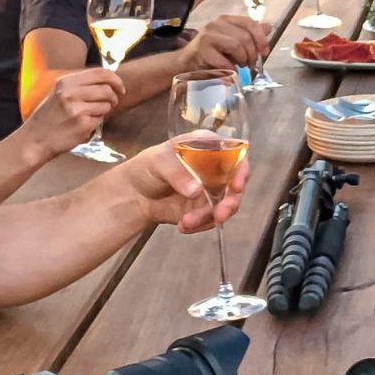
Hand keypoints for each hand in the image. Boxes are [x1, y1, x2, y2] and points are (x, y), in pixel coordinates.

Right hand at [18, 67, 125, 157]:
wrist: (35, 140)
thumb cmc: (49, 117)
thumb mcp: (59, 93)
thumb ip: (81, 85)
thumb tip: (109, 81)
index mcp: (66, 82)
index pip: (100, 73)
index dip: (116, 79)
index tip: (121, 88)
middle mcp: (70, 93)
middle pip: (107, 90)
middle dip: (113, 98)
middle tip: (111, 104)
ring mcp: (76, 109)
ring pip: (106, 105)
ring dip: (104, 111)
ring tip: (89, 116)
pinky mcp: (82, 124)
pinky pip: (101, 120)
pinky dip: (96, 123)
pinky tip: (83, 126)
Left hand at [119, 132, 246, 232]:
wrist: (134, 194)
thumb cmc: (147, 167)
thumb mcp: (159, 162)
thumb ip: (178, 174)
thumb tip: (197, 190)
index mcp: (208, 148)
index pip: (235, 155)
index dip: (240, 169)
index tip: (237, 184)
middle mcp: (214, 169)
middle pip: (235, 184)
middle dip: (230, 202)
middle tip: (220, 213)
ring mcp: (210, 191)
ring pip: (224, 206)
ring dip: (210, 217)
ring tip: (188, 222)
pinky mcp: (203, 210)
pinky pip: (209, 220)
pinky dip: (199, 225)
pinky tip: (183, 225)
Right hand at [180, 15, 270, 70]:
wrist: (186, 63)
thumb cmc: (211, 53)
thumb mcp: (232, 42)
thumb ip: (249, 35)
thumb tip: (268, 28)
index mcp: (226, 20)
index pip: (250, 23)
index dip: (261, 38)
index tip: (265, 52)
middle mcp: (216, 24)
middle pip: (245, 36)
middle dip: (252, 53)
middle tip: (251, 64)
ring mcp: (207, 35)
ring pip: (236, 45)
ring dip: (242, 60)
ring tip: (240, 66)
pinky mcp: (201, 50)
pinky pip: (224, 61)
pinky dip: (231, 69)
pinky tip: (230, 71)